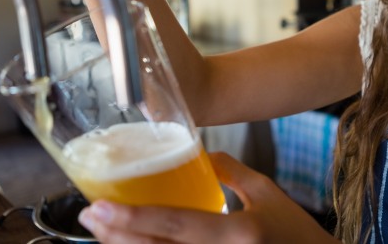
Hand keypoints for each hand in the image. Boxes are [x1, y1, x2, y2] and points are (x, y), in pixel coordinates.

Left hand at [77, 152, 339, 243]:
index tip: (99, 208)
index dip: (134, 218)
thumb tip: (199, 152)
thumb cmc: (296, 234)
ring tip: (105, 234)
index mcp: (240, 234)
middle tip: (91, 217)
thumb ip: (232, 171)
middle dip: (117, 238)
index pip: (177, 225)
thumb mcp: (267, 193)